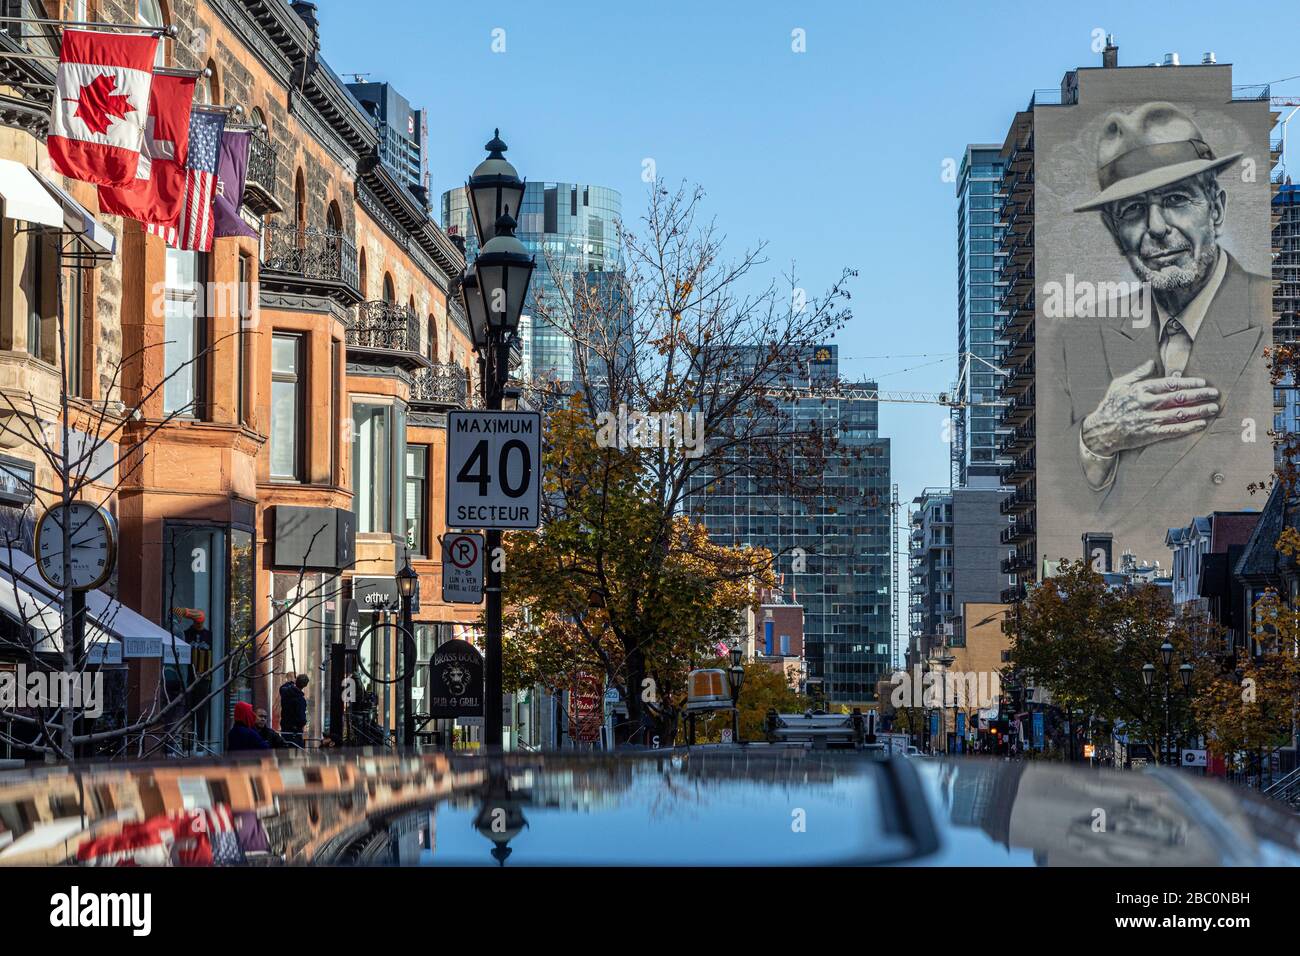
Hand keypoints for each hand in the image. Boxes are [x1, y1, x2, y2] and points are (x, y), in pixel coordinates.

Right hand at [1081, 360, 1219, 456]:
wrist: (1100, 431)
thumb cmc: (1110, 406)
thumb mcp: (1119, 384)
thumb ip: (1137, 373)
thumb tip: (1152, 362)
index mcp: (1141, 390)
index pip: (1170, 384)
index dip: (1189, 382)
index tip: (1202, 383)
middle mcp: (1147, 403)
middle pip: (1179, 397)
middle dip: (1200, 395)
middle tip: (1214, 394)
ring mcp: (1149, 419)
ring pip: (1180, 413)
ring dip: (1199, 410)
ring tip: (1213, 408)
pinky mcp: (1150, 434)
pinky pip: (1173, 430)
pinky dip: (1188, 427)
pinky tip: (1201, 424)